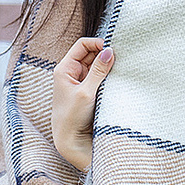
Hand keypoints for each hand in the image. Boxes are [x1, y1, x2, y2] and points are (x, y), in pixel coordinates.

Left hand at [48, 36, 113, 173]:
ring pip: (96, 66)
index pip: (82, 45)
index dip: (97, 43)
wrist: (70, 141)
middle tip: (120, 59)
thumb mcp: (86, 92)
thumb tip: (109, 51)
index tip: (112, 49)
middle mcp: (71, 73)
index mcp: (64, 69)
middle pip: (90, 54)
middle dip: (104, 54)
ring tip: (120, 69)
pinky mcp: (89, 92)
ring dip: (107, 66)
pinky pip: (99, 77)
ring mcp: (80, 82)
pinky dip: (108, 76)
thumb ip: (98, 71)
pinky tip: (117, 79)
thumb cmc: (72, 117)